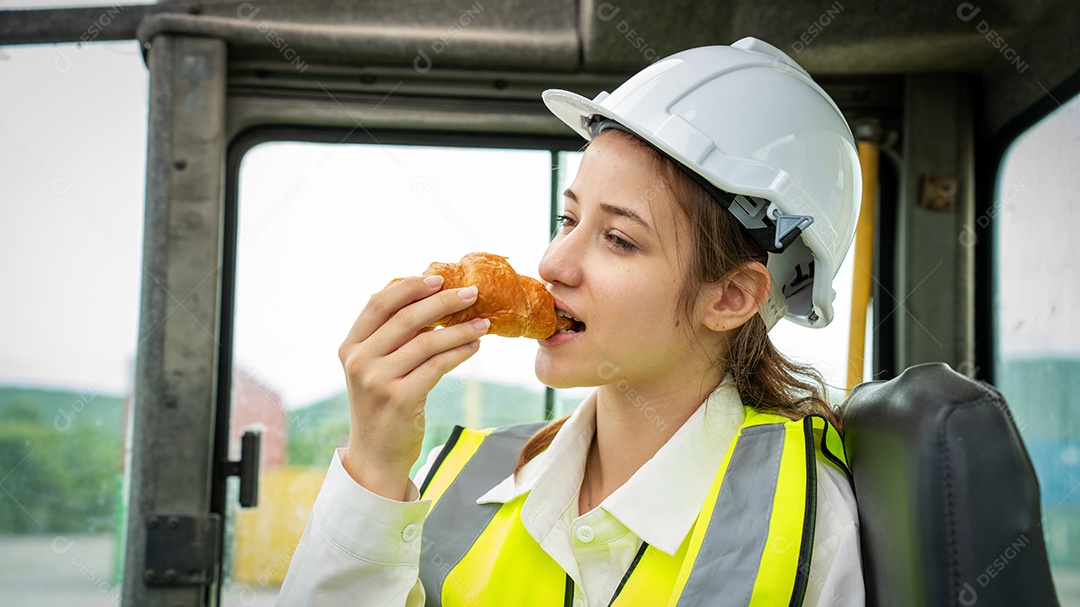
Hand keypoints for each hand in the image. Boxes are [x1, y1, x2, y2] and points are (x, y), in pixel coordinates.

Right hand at [337, 275, 488, 499]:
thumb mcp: (375, 368)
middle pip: (406, 318)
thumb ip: (391, 338)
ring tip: (483, 322)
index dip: (410, 286)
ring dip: (460, 328)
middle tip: (472, 293)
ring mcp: (377, 380)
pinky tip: (475, 345)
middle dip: (443, 301)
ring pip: (427, 341)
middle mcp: (359, 360)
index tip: (439, 278)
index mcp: (351, 346)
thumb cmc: (382, 406)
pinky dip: (460, 352)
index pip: (379, 303)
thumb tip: (430, 299)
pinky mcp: (400, 398)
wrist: (376, 456)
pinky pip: (438, 366)